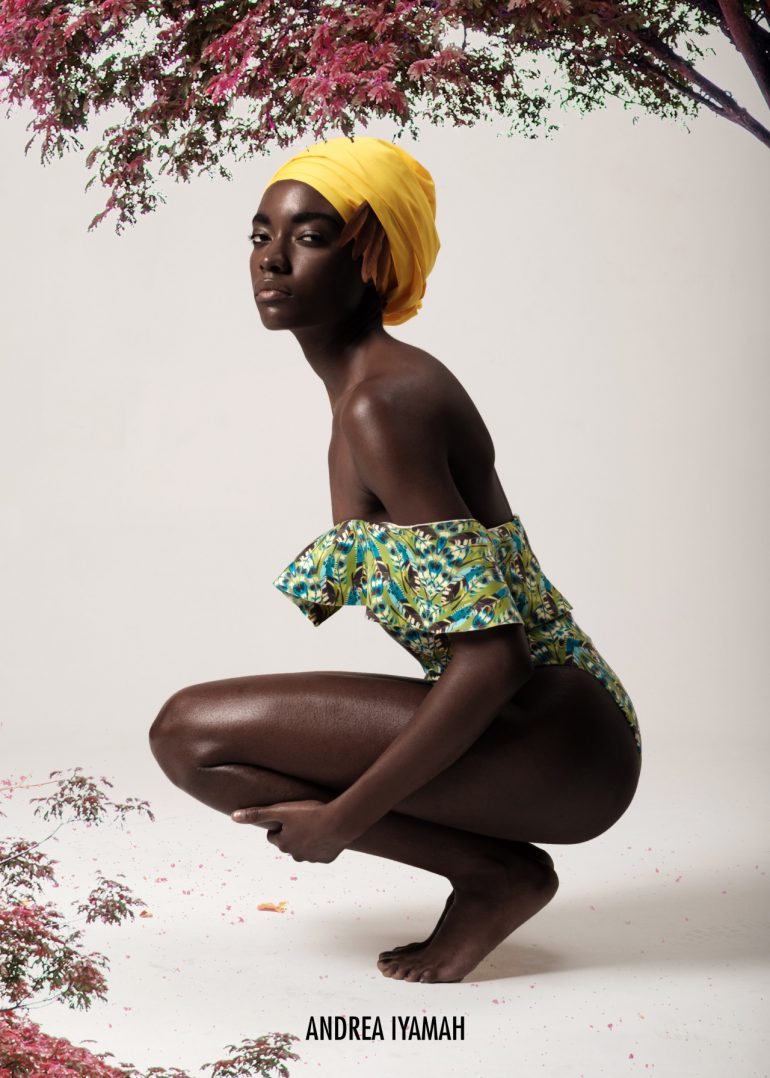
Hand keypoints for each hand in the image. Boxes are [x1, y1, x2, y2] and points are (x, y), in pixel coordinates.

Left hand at [231, 799, 347, 862]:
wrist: (340, 822)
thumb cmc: (311, 813)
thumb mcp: (281, 810)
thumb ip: (257, 814)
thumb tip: (233, 816)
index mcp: (283, 844)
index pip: (273, 836)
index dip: (278, 825)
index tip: (287, 817)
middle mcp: (295, 855)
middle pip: (289, 844)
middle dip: (292, 834)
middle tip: (303, 819)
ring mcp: (312, 858)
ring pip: (305, 849)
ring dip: (307, 839)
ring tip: (316, 824)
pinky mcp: (327, 859)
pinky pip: (321, 851)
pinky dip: (322, 843)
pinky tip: (327, 832)